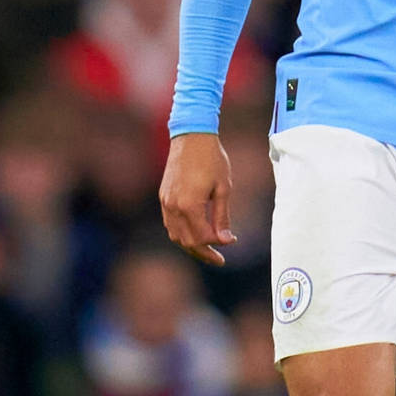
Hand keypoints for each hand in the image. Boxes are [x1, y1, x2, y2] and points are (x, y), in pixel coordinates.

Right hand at [159, 132, 235, 266]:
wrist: (191, 135)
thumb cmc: (212, 159)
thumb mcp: (223, 188)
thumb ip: (222, 216)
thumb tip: (226, 240)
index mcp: (189, 206)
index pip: (201, 237)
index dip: (217, 244)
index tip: (232, 241)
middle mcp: (173, 207)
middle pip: (186, 241)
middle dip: (203, 252)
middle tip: (220, 259)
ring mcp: (165, 202)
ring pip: (175, 235)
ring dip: (191, 245)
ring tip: (207, 250)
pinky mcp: (163, 196)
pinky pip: (170, 223)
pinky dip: (182, 233)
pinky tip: (195, 233)